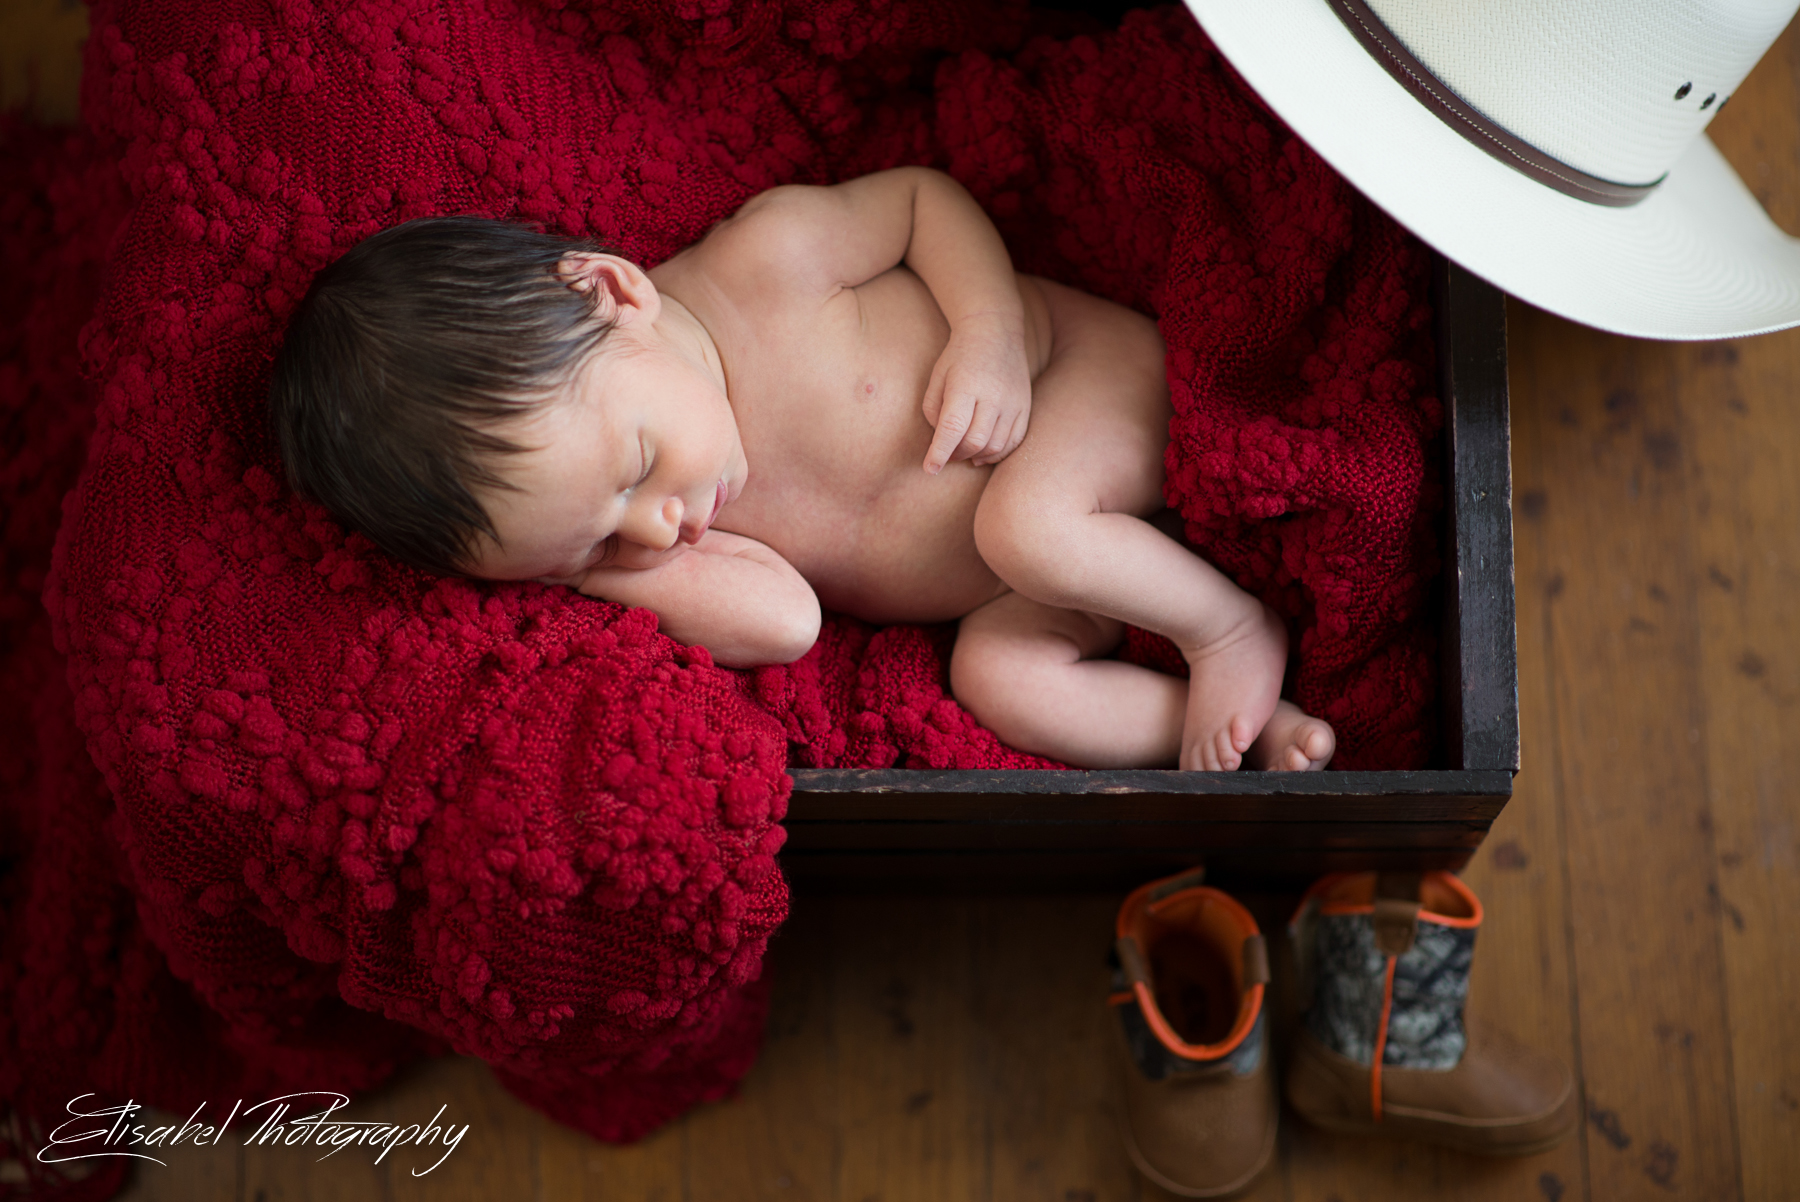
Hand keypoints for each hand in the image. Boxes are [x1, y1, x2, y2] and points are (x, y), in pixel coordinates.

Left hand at [921, 312, 1031, 472]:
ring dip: (976, 456)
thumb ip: (934, 411)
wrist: (995, 331)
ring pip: (995, 446)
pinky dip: (997, 454)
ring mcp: (1013, 402)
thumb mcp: (937, 377)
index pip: (952, 428)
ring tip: (963, 453)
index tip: (929, 468)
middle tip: (946, 454)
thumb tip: (942, 441)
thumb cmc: (959, 356)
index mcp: (966, 385)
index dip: (939, 453)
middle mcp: (993, 395)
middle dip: (956, 455)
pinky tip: (983, 453)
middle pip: (975, 441)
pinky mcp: (1025, 406)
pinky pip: (1014, 441)